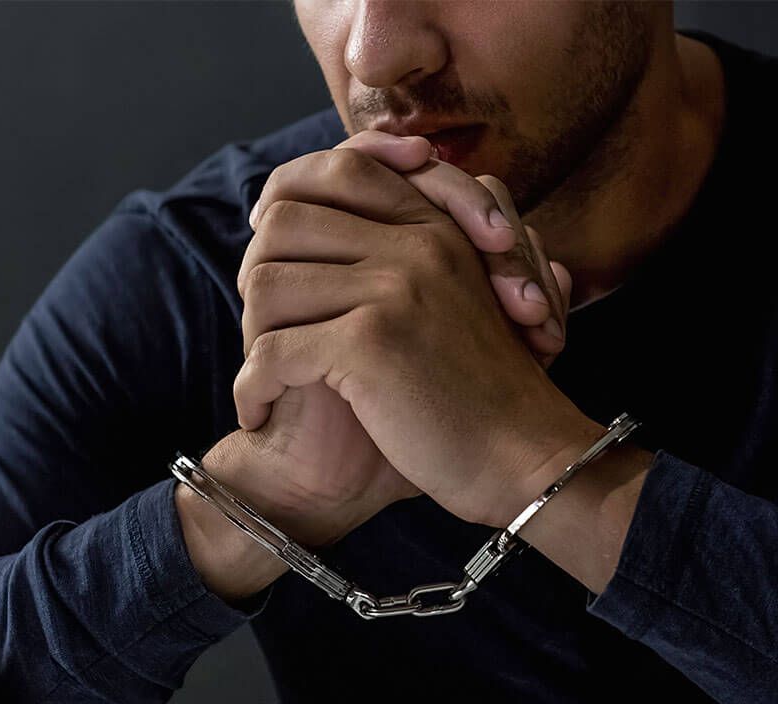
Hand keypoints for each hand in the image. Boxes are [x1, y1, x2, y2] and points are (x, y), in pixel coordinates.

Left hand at [234, 137, 600, 526]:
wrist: (527, 459)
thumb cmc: (488, 396)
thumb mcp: (466, 305)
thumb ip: (422, 260)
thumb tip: (366, 235)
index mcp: (437, 228)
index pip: (341, 170)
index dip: (287, 200)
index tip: (268, 248)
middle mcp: (417, 243)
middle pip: (284, 221)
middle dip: (255, 275)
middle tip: (259, 326)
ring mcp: (396, 287)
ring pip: (266, 283)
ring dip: (250, 335)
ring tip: (261, 376)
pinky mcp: (372, 341)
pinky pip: (272, 350)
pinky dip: (252, 387)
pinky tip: (258, 413)